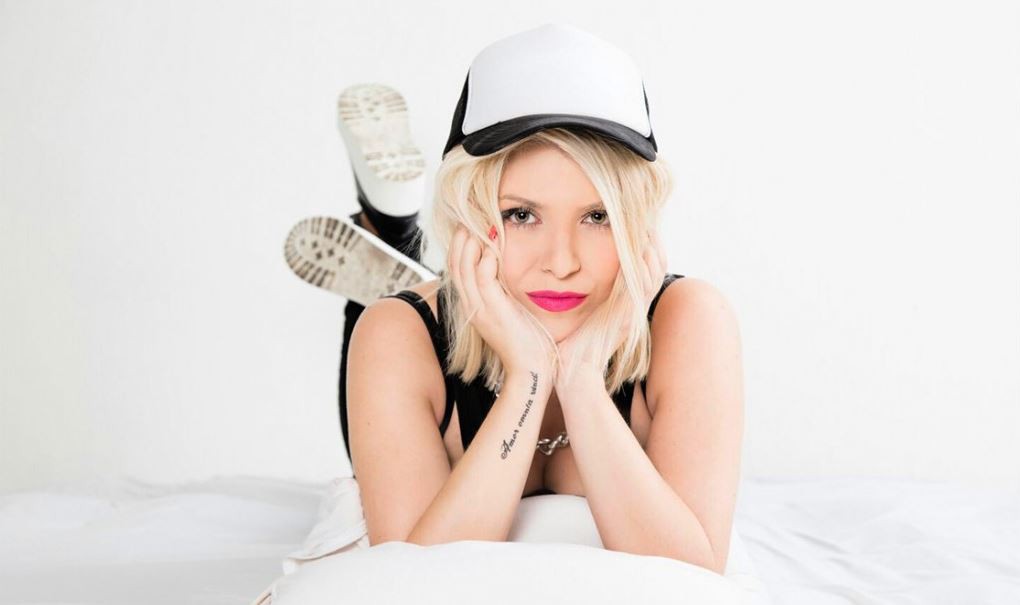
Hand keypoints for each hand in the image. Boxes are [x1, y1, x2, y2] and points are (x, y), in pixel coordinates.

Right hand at [448, 225, 556, 377]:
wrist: (532, 370)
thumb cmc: (528, 342)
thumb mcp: (512, 313)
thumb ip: (505, 294)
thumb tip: (507, 275)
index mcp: (476, 308)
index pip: (459, 273)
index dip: (459, 250)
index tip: (466, 229)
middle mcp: (473, 309)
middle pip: (456, 269)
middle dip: (459, 243)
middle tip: (465, 221)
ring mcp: (482, 312)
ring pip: (465, 272)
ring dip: (468, 248)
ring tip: (474, 227)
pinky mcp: (496, 314)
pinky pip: (484, 283)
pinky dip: (484, 264)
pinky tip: (490, 250)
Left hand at [554, 228, 667, 393]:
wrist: (571, 373)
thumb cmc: (571, 345)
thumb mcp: (584, 313)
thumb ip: (589, 295)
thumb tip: (577, 273)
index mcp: (625, 304)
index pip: (644, 267)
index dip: (646, 244)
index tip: (638, 221)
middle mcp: (633, 308)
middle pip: (655, 266)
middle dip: (653, 240)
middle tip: (647, 217)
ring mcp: (632, 314)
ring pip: (652, 274)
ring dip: (650, 248)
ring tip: (646, 226)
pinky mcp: (626, 320)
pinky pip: (641, 289)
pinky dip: (642, 268)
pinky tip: (639, 249)